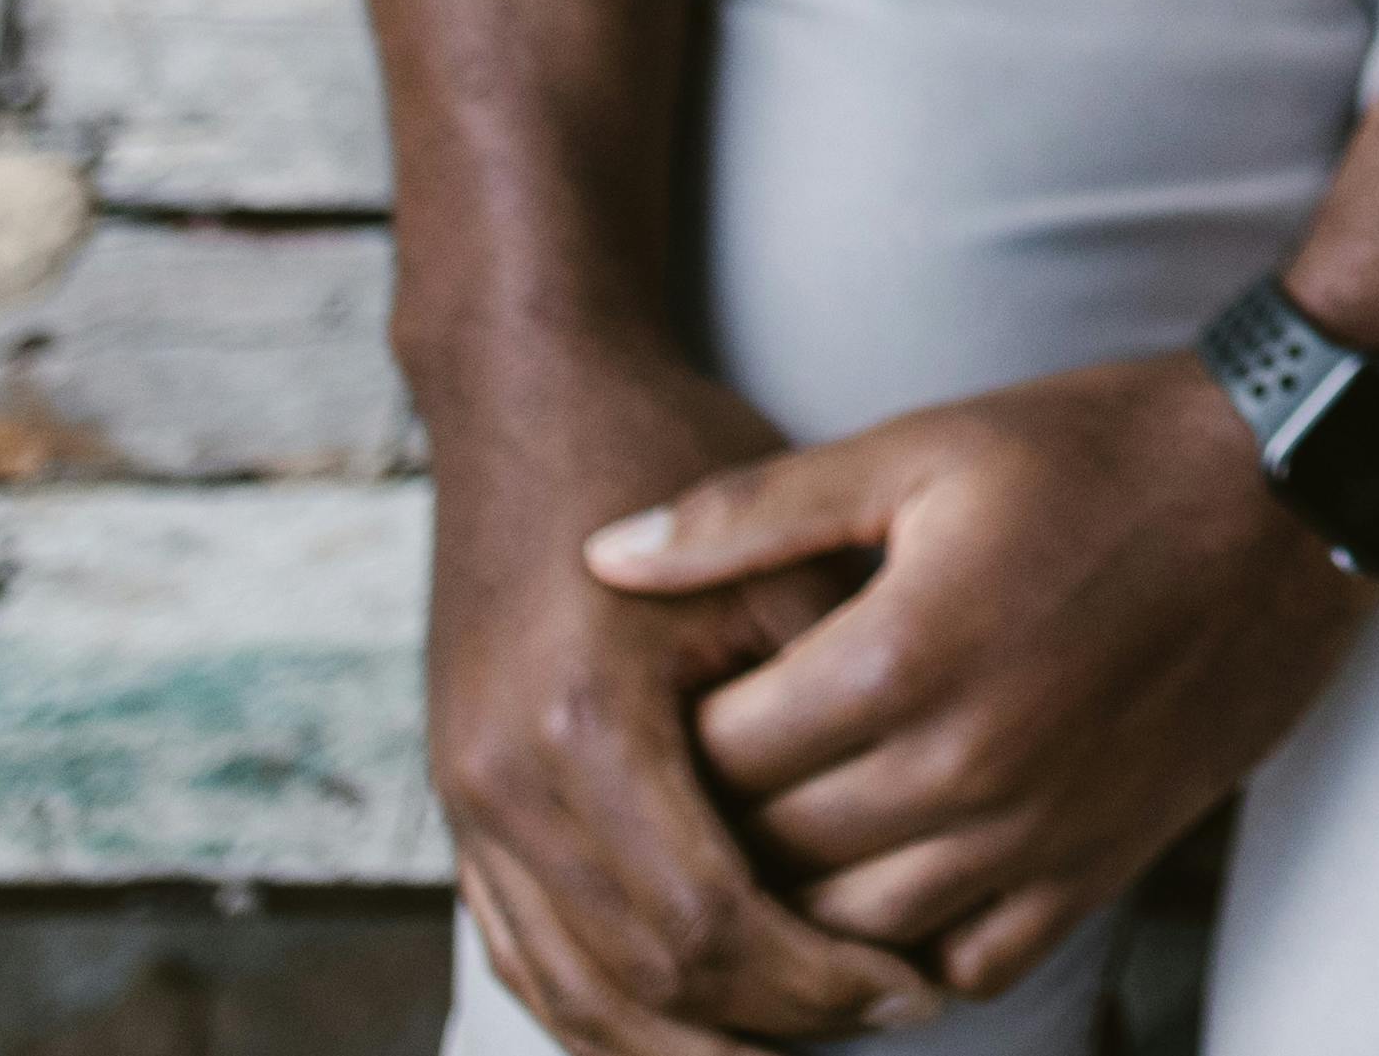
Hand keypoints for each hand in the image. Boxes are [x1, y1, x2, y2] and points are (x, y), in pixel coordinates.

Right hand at [420, 336, 957, 1052]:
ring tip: (802, 1045)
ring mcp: (468, 799)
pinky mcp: (463, 800)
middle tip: (885, 1020)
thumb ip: (830, 695)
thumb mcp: (780, 554)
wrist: (532, 389)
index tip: (912, 989)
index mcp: (585, 726)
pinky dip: (606, 1012)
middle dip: (769, 1026)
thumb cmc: (674, 450)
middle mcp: (505, 781)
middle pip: (641, 979)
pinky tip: (693, 1031)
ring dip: (686, 1044)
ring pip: (573, 992)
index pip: (706, 923)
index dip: (813, 979)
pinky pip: (526, 952)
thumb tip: (915, 839)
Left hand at [595, 355, 1374, 1012]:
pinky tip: (886, 891)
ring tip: (769, 846)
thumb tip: (603, 557)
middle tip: (690, 788)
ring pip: (858, 935)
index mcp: (904, 655)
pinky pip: (973, 964)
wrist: (1294, 492)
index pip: (718, 760)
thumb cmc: (1100, 451)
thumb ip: (754, 511)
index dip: (665, 745)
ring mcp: (1042, 830)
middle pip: (771, 859)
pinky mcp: (1103, 863)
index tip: (654, 710)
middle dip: (711, 832)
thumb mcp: (921, 446)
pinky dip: (911, 951)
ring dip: (798, 904)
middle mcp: (967, 766)